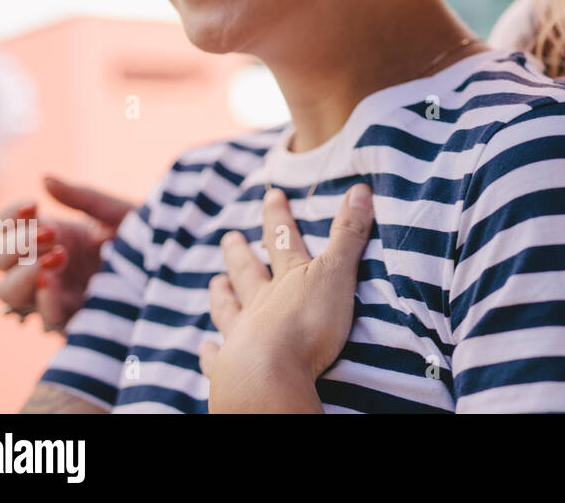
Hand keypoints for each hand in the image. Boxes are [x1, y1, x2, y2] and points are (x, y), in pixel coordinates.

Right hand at [0, 176, 133, 332]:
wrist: (181, 262)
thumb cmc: (148, 237)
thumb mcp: (117, 213)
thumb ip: (82, 198)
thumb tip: (45, 179)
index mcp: (52, 237)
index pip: (6, 228)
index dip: (9, 216)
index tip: (33, 205)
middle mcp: (45, 265)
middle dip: (17, 244)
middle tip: (52, 232)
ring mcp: (58, 294)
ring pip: (9, 293)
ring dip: (23, 273)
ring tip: (57, 256)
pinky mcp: (77, 319)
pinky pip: (48, 318)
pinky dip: (45, 301)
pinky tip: (52, 282)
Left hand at [199, 184, 374, 412]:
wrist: (271, 375)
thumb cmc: (308, 325)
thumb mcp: (336, 274)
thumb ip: (349, 235)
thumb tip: (361, 189)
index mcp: (288, 280)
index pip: (282, 240)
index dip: (278, 217)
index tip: (271, 195)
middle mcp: (261, 303)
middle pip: (247, 273)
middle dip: (240, 254)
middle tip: (229, 238)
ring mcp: (243, 335)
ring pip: (229, 310)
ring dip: (222, 296)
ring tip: (214, 283)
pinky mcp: (232, 368)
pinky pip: (217, 358)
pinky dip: (209, 353)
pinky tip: (203, 349)